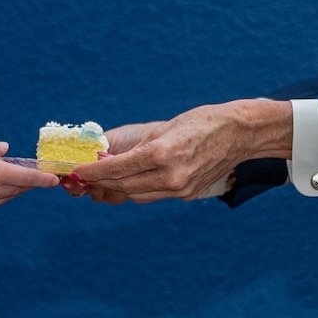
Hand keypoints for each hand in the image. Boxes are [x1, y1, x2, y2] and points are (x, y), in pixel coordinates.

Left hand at [68, 100, 289, 203]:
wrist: (240, 133)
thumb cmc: (202, 122)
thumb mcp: (166, 128)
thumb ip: (139, 147)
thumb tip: (112, 159)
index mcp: (162, 154)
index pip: (117, 168)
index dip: (93, 170)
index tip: (77, 170)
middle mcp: (170, 176)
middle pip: (123, 185)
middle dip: (101, 181)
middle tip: (86, 175)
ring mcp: (180, 188)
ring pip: (137, 194)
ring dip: (119, 187)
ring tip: (106, 178)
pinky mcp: (187, 194)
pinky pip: (154, 195)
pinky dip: (140, 188)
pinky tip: (133, 179)